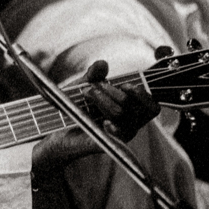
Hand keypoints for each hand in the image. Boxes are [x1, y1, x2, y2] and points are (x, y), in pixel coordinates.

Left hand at [32, 61, 159, 171]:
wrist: (57, 129)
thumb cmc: (74, 107)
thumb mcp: (83, 86)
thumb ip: (93, 75)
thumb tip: (102, 64)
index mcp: (130, 110)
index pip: (152, 106)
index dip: (141, 94)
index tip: (123, 84)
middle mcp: (129, 124)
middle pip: (131, 104)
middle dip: (110, 91)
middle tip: (91, 88)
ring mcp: (119, 136)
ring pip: (121, 114)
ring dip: (102, 99)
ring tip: (86, 95)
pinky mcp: (108, 144)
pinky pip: (118, 135)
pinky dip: (112, 124)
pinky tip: (102, 121)